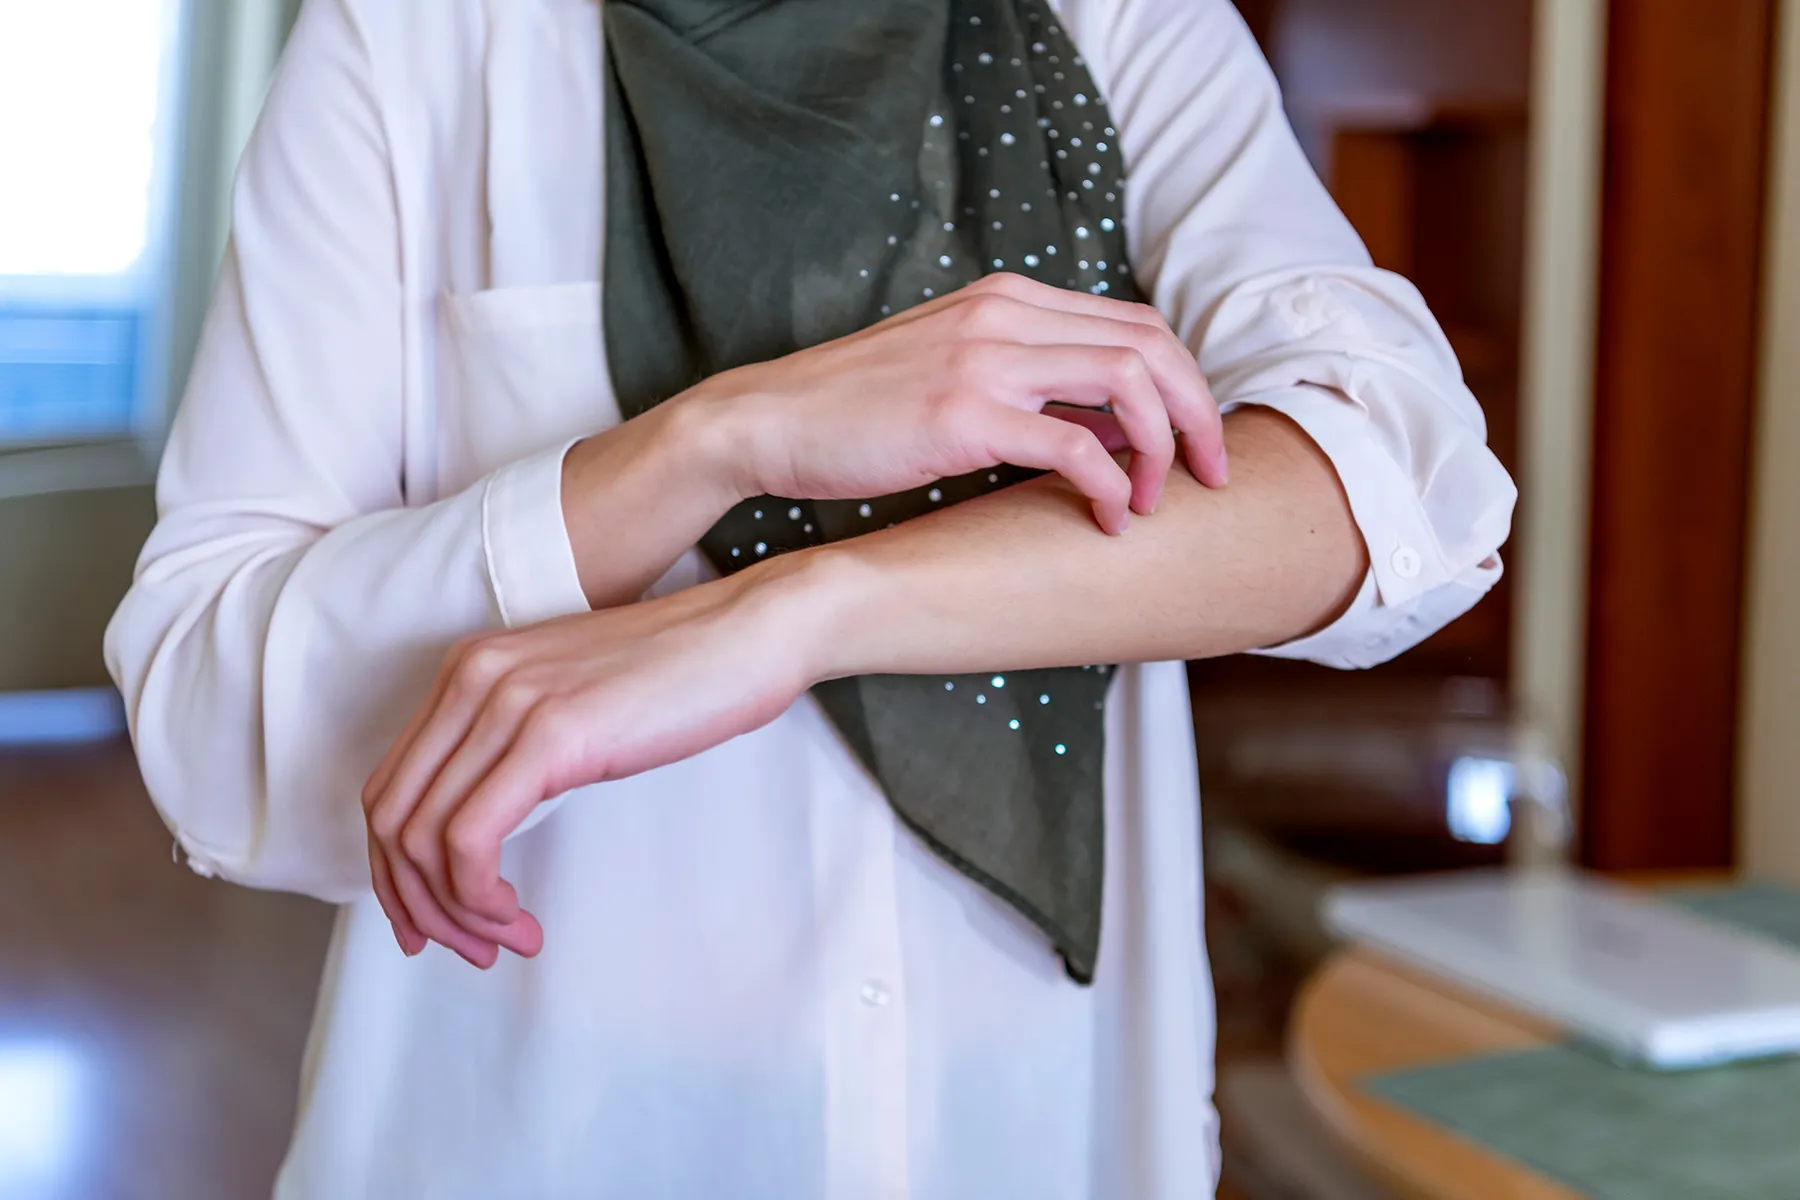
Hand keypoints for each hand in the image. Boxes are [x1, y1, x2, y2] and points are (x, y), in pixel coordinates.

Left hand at [361, 560, 829, 966]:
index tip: (436, 921)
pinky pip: (469, 839)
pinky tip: (517, 915)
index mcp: (471, 670)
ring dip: (456, 911)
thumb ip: (519, 743)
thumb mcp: (574, 703)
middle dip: (417, 903)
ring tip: (507, 938)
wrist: (752, 633)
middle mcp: (472, 678)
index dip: (396, 871)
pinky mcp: (550, 734)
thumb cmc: (685, 675)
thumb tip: (487, 825)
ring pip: (421, 837)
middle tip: (471, 948)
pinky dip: (478, 895)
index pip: (390, 786)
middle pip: (390, 817)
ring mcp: (507, 702)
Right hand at [686, 273, 1227, 534]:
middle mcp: (1006, 314)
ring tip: (1154, 501)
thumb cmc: (858, 412)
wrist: (768, 421)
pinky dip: (1107, 485)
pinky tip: (1106, 519)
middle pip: (1151, 344)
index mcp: (1009, 298)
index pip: (1136, 322)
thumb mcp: (957, 377)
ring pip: (1128, 384)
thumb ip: (1037, 388)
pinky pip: (1073, 444)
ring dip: (1161, 448)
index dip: (1185, 383)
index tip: (1195, 443)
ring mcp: (985, 358)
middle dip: (1198, 414)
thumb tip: (1118, 432)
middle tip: (1210, 474)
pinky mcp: (963, 413)